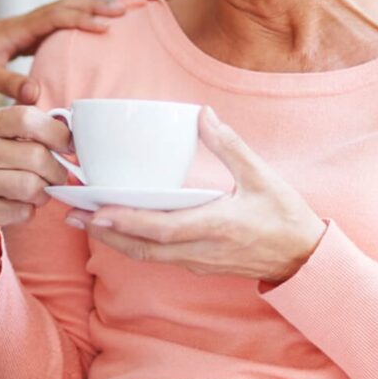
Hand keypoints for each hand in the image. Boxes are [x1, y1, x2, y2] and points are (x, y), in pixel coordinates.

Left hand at [0, 0, 125, 102]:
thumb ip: (8, 84)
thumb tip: (36, 95)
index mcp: (18, 28)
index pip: (57, 17)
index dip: (82, 20)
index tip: (106, 26)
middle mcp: (24, 24)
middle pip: (65, 7)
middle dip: (94, 7)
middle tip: (123, 11)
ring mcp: (24, 29)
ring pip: (61, 12)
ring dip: (86, 11)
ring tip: (113, 15)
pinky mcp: (22, 38)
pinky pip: (54, 25)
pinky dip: (73, 24)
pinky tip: (85, 33)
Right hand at [0, 106, 70, 292]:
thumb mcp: (8, 138)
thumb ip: (38, 128)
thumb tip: (74, 131)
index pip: (27, 118)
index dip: (56, 133)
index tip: (68, 146)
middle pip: (36, 156)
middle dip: (56, 170)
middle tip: (55, 175)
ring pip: (32, 186)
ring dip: (44, 192)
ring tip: (37, 190)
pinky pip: (23, 212)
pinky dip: (29, 211)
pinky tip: (18, 205)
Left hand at [67, 107, 325, 283]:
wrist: (304, 259)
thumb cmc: (286, 216)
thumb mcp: (262, 176)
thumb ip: (230, 145)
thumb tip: (202, 115)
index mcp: (216, 226)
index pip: (162, 229)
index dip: (127, 223)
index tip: (97, 211)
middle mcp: (202, 249)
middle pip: (143, 247)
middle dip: (106, 232)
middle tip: (72, 214)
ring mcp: (198, 260)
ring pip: (147, 255)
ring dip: (114, 239)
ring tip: (84, 219)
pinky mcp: (198, 263)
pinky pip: (158, 256)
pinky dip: (133, 243)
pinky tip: (116, 227)